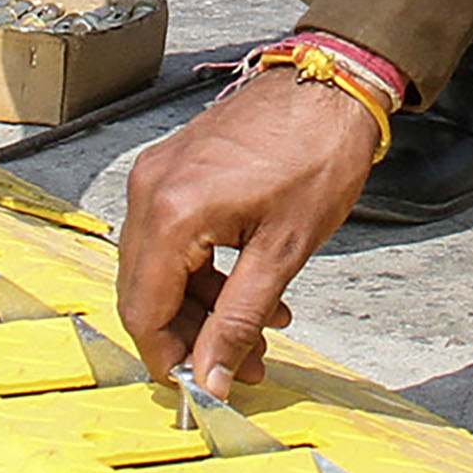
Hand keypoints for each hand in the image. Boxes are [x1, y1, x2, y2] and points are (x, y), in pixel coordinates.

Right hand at [115, 65, 381, 394]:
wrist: (329, 86)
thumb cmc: (316, 154)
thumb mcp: (283, 252)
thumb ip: (240, 320)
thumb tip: (212, 376)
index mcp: (172, 213)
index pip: (144, 310)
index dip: (168, 357)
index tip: (200, 386)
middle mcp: (150, 191)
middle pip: (146, 292)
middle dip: (191, 336)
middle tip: (242, 365)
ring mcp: (157, 176)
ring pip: (161, 268)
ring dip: (203, 307)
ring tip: (260, 332)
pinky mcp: (172, 169)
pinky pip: (172, 237)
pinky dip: (204, 271)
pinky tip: (250, 287)